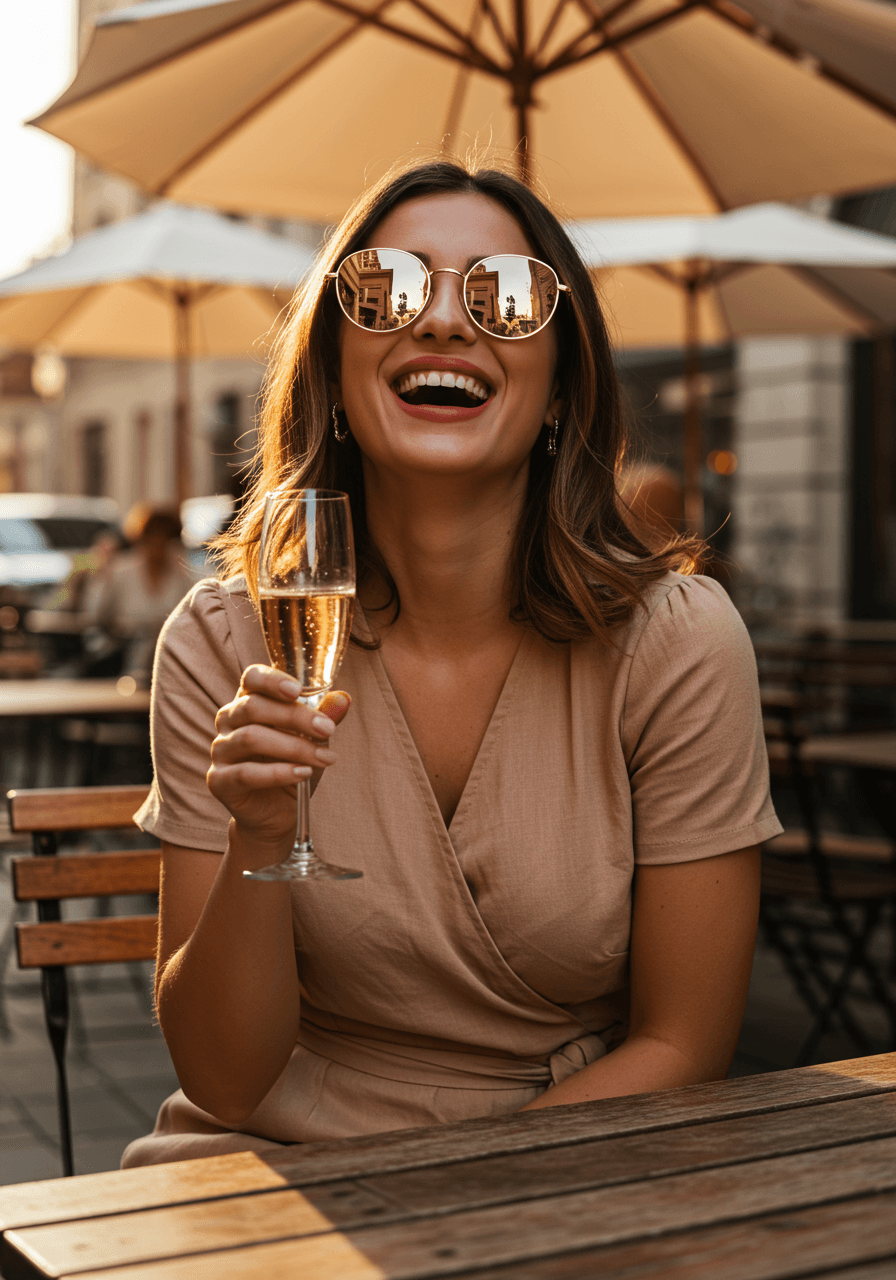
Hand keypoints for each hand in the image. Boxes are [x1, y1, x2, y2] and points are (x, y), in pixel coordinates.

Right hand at [207, 665, 350, 847]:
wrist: (277, 813)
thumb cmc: (293, 766)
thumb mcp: (313, 740)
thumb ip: (324, 717)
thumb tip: (343, 699)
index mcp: (248, 702)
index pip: (252, 678)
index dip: (272, 680)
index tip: (298, 690)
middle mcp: (228, 721)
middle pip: (253, 706)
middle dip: (295, 716)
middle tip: (327, 729)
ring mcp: (221, 750)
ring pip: (250, 738)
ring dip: (293, 747)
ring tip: (324, 758)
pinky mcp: (219, 780)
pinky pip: (246, 772)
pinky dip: (278, 772)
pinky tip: (303, 773)